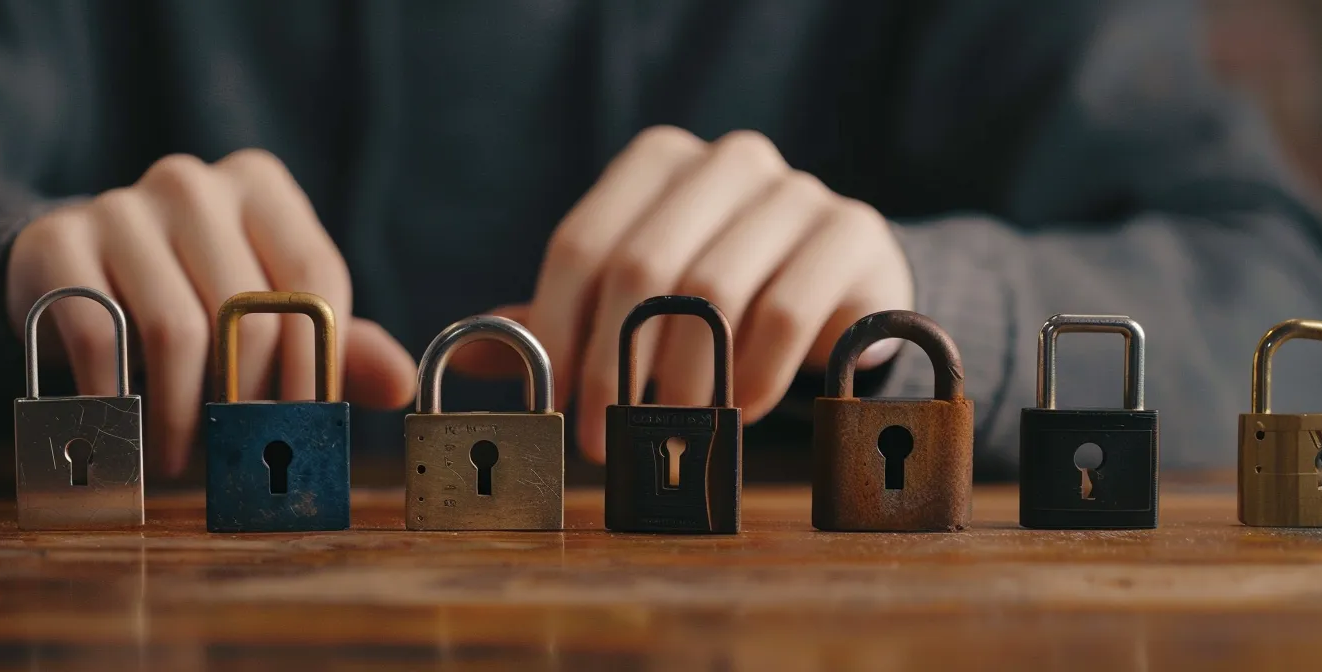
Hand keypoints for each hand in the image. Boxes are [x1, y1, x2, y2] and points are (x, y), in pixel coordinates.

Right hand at [5, 149, 416, 476]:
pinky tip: (131, 432)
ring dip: (185, 413)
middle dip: (249, 397)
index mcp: (259, 187)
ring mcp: (119, 206)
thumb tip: (400, 384)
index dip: (318, 363)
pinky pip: (102, 335)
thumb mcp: (267, 312)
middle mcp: (192, 183)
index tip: (304, 423)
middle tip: (239, 449)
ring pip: (177, 329)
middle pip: (248, 310)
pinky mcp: (56, 242)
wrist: (73, 269)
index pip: (315, 278)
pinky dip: (121, 398)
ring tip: (185, 457)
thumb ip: (334, 343)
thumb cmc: (191, 295)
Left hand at [454, 127, 913, 461]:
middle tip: (604, 438)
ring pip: (713, 292)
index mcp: (657, 162)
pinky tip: (737, 410)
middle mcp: (726, 161)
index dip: (557, 332)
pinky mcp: (853, 233)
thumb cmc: (719, 298)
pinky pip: (784, 313)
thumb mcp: (634, 299)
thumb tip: (468, 350)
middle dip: (613, 366)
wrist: (842, 288)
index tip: (555, 404)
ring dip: (681, 380)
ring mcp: (797, 190)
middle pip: (641, 267)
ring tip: (670, 431)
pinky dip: (750, 377)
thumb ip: (559, 319)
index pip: (581, 245)